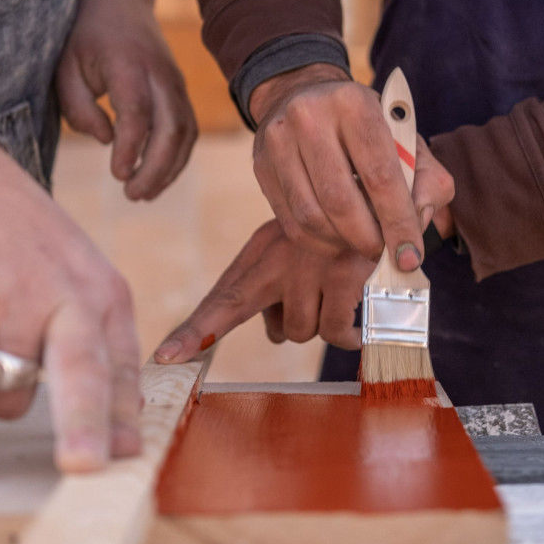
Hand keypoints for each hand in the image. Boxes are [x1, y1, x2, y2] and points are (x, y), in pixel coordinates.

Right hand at [0, 144, 141, 478]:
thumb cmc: (23, 242)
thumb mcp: (80, 277)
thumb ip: (100, 342)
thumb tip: (121, 419)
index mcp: (106, 293)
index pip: (123, 368)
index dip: (124, 416)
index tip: (129, 456)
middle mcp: (69, 295)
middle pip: (83, 373)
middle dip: (87, 424)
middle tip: (90, 468)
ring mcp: (15, 296)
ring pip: (12, 389)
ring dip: (0, 391)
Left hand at [56, 0, 195, 199]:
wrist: (120, 4)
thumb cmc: (86, 40)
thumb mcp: (66, 68)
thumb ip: (79, 107)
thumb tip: (107, 140)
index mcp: (128, 65)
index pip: (137, 113)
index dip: (130, 148)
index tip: (116, 175)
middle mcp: (160, 75)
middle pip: (171, 128)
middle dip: (156, 168)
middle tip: (131, 195)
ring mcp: (176, 84)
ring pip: (186, 133)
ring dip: (169, 169)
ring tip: (143, 194)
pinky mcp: (181, 94)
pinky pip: (188, 131)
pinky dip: (176, 159)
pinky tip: (156, 177)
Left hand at [152, 220, 376, 363]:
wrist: (378, 186)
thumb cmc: (334, 228)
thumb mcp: (296, 247)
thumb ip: (278, 286)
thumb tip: (276, 334)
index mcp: (262, 249)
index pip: (223, 297)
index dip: (194, 330)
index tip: (165, 357)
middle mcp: (281, 256)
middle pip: (273, 329)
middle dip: (289, 326)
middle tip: (310, 299)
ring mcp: (313, 263)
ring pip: (304, 331)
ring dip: (322, 325)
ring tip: (338, 296)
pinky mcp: (345, 272)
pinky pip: (337, 329)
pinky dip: (347, 335)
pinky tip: (357, 325)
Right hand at [249, 64, 454, 269]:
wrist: (304, 94)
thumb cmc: (364, 124)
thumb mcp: (405, 137)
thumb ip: (427, 179)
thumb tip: (418, 223)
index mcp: (353, 102)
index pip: (380, 175)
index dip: (398, 222)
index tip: (410, 256)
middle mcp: (308, 117)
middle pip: (340, 201)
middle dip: (369, 240)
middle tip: (386, 255)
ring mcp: (278, 142)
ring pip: (312, 217)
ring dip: (343, 244)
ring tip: (363, 244)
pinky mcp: (261, 167)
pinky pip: (291, 223)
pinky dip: (320, 243)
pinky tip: (338, 238)